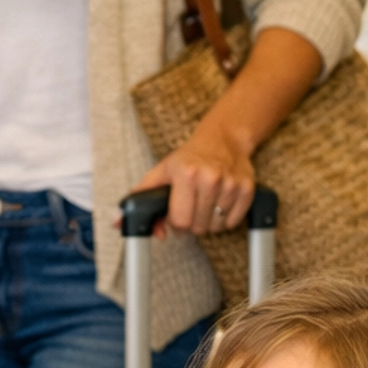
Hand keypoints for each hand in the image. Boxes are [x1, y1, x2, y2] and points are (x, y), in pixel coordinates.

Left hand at [135, 113, 256, 236]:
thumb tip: (120, 222)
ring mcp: (230, 184)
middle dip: (192, 223)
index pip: (180, 222)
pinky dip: (226, 219)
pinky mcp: (247, 189)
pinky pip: (233, 222)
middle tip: (192, 205)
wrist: (222, 139)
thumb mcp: (160, 172)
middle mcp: (209, 177)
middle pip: (198, 228)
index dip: (176, 222)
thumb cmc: (187, 159)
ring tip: (206, 201)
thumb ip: (140, 198)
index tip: (178, 211)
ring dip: (209, 221)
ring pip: (216, 227)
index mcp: (184, 173)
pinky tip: (220, 202)